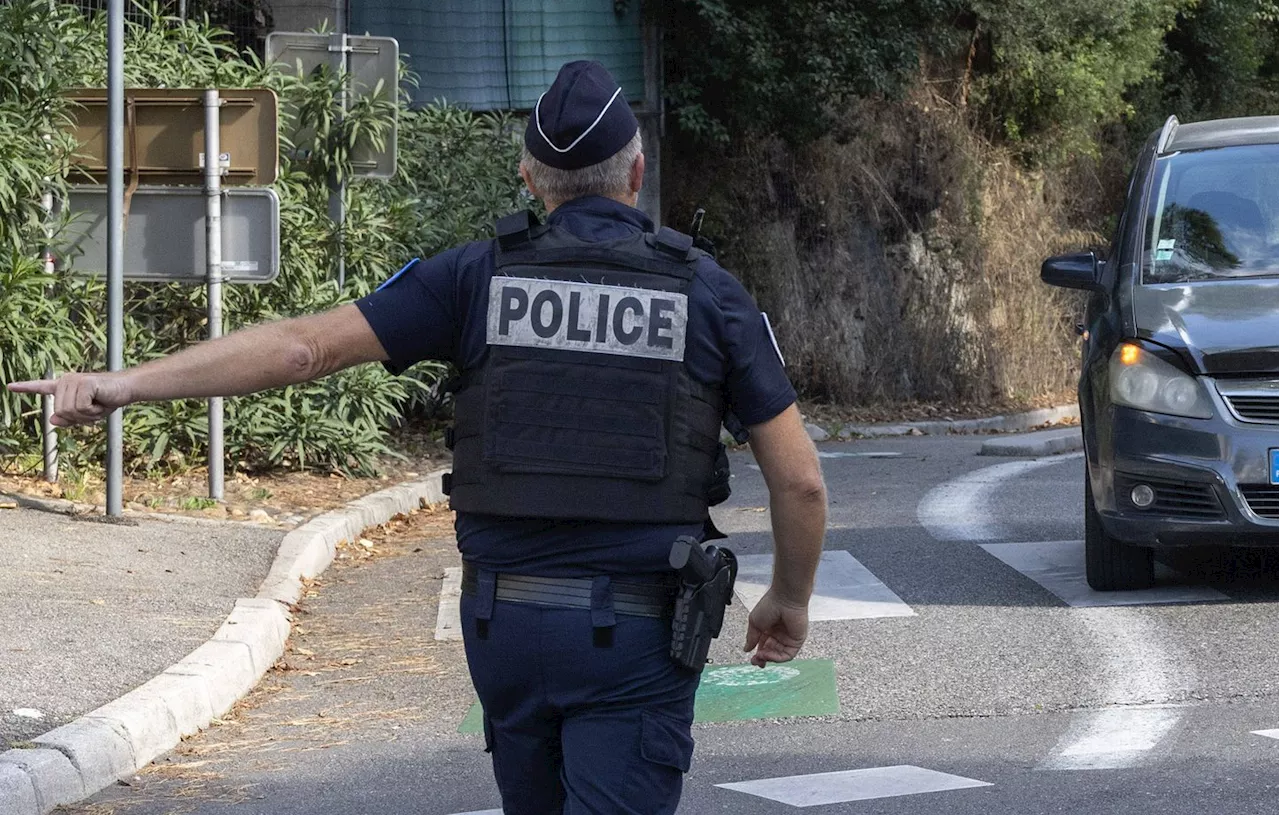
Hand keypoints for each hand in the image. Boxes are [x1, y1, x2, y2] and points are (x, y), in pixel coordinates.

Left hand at [6, 373, 132, 426]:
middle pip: (61, 412)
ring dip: (87, 415)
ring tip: (98, 404)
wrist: (126, 389)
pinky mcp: (83, 383)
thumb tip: (53, 421)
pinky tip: (100, 401)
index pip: (41, 387)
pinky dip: (92, 410)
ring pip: (69, 411)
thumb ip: (69, 419)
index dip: (25, 388)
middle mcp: (65, 381)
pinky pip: (80, 408)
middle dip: (80, 417)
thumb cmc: (107, 400)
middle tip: (94, 408)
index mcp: (64, 387)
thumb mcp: (87, 414)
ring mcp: (73, 380)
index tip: (10, 387)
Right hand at [743, 588, 808, 667]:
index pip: (763, 646)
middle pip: (771, 652)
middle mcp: (779, 634)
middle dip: (762, 658)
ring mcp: (788, 638)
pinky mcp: (797, 641)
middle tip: (755, 661)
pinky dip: (778, 658)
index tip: (752, 658)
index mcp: (769, 629)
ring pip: (778, 655)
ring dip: (769, 658)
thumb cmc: (770, 605)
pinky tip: (770, 656)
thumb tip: (746, 649)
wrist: (785, 599)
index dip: (757, 654)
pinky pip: (788, 655)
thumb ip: (751, 637)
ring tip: (761, 656)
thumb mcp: (755, 622)